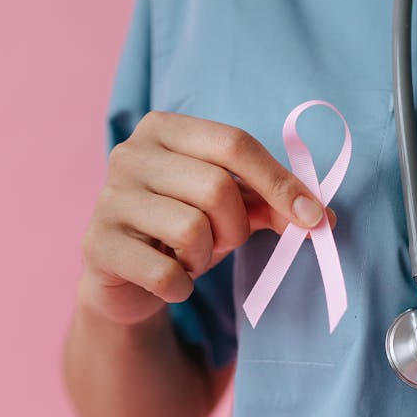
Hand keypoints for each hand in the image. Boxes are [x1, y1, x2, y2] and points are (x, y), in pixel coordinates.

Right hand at [78, 110, 336, 325]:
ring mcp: (107, 198)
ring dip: (205, 258)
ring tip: (189, 259)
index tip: (314, 218)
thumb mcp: (228, 209)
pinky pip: (164, 272)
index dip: (281, 183)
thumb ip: (270, 203)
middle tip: (222, 243)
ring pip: (191, 230)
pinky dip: (181, 287)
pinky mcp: (96, 244)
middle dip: (235, 228)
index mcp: (164, 128)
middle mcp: (129, 154)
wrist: (122, 277)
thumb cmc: (180, 229)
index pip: (235, 143)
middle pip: (216, 188)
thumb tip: (321, 217)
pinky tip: (171, 282)